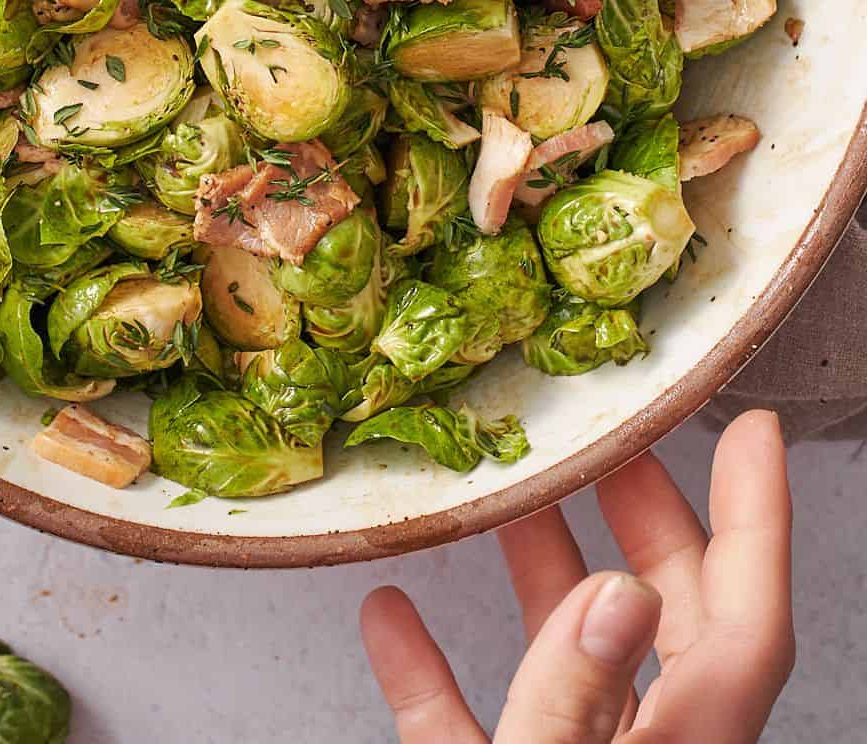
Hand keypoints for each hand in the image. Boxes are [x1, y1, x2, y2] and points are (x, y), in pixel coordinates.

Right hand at [360, 409, 792, 742]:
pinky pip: (468, 722)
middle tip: (609, 438)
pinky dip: (429, 666)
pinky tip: (387, 614)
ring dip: (535, 570)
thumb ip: (573, 698)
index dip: (757, 520)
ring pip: (570, 657)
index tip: (751, 431)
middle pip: (664, 616)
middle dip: (639, 515)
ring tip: (501, 496)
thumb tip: (615, 592)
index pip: (748, 624)